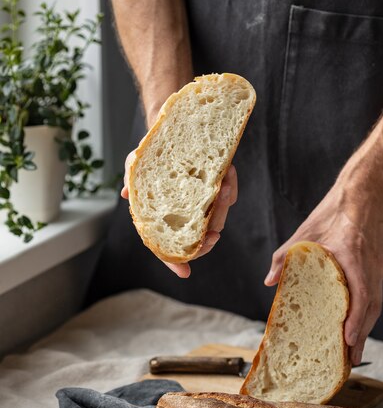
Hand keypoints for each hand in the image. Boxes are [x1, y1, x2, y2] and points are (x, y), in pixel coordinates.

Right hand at [121, 152, 237, 277]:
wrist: (173, 135)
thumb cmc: (151, 157)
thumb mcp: (137, 165)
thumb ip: (131, 179)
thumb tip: (126, 194)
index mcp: (165, 219)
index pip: (170, 248)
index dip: (175, 262)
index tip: (185, 272)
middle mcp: (186, 218)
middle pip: (201, 238)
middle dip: (208, 238)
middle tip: (213, 233)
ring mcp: (204, 207)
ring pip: (218, 219)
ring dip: (223, 205)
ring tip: (223, 186)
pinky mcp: (218, 192)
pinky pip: (229, 197)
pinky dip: (231, 186)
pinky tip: (228, 171)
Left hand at [264, 172, 382, 365]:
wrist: (363, 193)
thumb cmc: (332, 212)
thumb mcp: (304, 233)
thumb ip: (285, 257)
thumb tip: (270, 281)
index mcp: (352, 255)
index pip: (360, 292)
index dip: (355, 318)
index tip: (348, 338)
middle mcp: (370, 264)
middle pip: (371, 307)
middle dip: (362, 334)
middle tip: (351, 359)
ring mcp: (378, 266)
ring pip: (376, 303)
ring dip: (366, 327)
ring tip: (354, 350)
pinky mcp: (380, 265)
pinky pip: (376, 294)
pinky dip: (367, 313)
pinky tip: (357, 325)